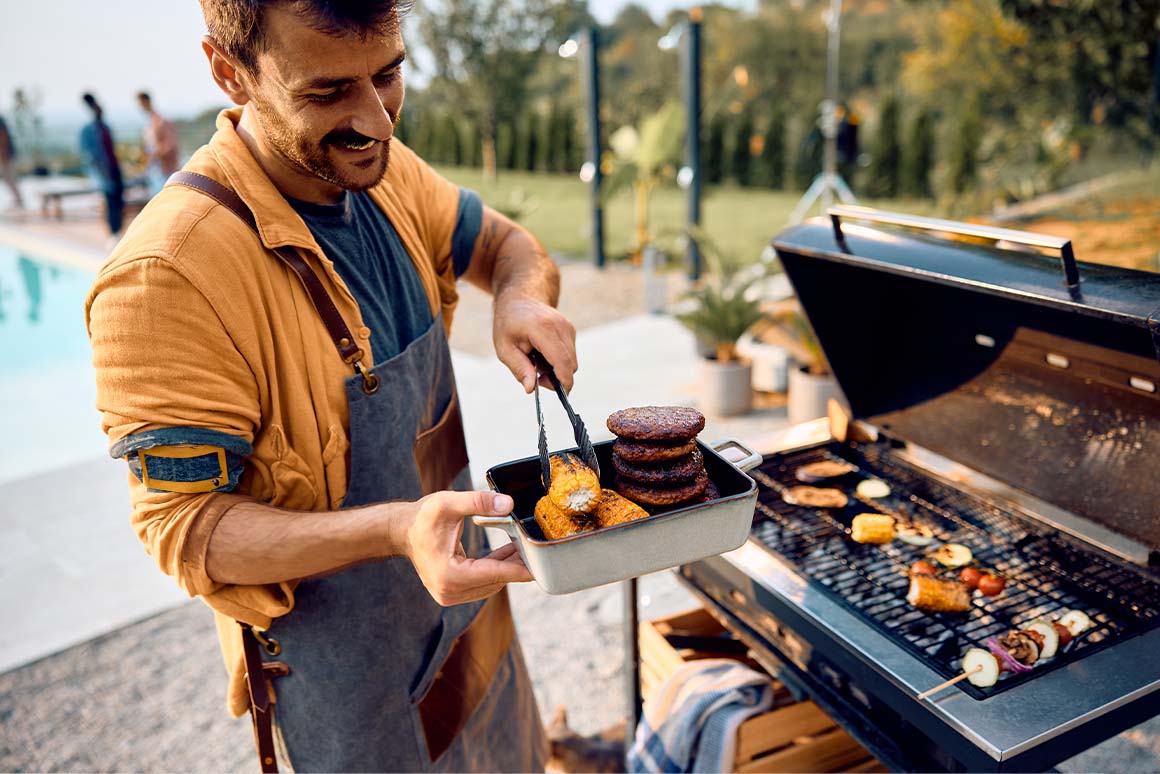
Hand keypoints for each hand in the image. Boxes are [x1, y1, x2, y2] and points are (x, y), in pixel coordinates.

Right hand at [403, 490, 531, 605]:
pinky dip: (496, 569)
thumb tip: (508, 504)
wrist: (402, 531)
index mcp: (449, 575)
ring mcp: (450, 596)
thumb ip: (478, 502)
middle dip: (517, 565)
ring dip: (508, 567)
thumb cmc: (422, 517)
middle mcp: (449, 592)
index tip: (541, 565)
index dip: (520, 569)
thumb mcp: (448, 503)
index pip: (494, 574)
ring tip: (524, 546)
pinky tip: (509, 552)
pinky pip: (483, 583)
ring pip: (491, 584)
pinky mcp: (452, 592)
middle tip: (536, 546)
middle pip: (495, 581)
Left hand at [493, 294, 577, 392]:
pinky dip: (559, 360)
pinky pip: (570, 354)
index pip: (561, 361)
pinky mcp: (570, 330)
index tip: (557, 394)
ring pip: (572, 361)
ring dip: (557, 369)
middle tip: (537, 377)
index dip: (563, 382)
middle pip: (570, 364)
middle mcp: (560, 326)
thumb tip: (531, 389)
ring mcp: (567, 327)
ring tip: (537, 362)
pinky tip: (543, 354)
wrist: (519, 299)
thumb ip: (519, 369)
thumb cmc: (508, 324)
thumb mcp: (504, 349)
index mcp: (542, 329)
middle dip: (557, 378)